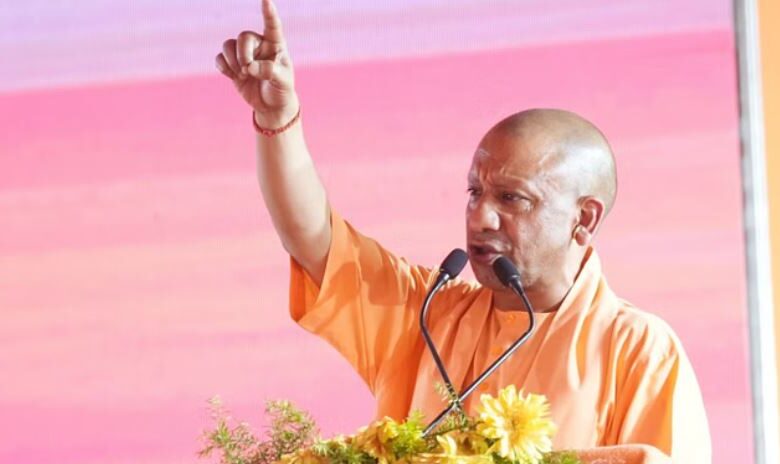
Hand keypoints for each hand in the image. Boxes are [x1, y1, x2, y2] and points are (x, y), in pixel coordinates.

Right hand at [215, 0, 297, 126]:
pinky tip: (233, 76)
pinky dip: (223, 67)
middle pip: (243, 37)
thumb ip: (269, 71)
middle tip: (248, 69)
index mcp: (275, 45)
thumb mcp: (282, 81)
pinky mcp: (232, 65)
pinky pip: (220, 58)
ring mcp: (244, 54)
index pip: (272, 25)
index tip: (266, 0)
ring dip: (231, 60)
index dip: (269, 13)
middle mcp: (259, 45)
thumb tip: (250, 67)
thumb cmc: (281, 89)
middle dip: (243, 54)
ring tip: (242, 74)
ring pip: (228, 44)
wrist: (271, 105)